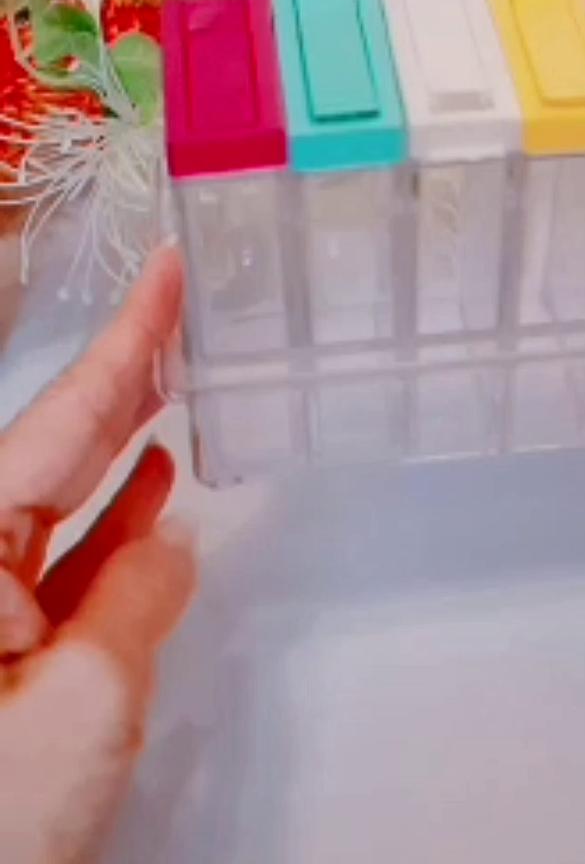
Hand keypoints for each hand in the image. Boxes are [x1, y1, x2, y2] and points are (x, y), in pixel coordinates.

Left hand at [0, 245, 195, 863]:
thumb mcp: (87, 701)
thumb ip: (140, 597)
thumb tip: (174, 540)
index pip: (60, 422)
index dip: (125, 342)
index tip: (165, 271)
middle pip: (54, 445)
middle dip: (123, 376)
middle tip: (178, 306)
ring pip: (59, 502)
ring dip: (123, 444)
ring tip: (177, 380)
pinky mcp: (2, 642)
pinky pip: (60, 564)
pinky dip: (111, 527)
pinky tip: (151, 490)